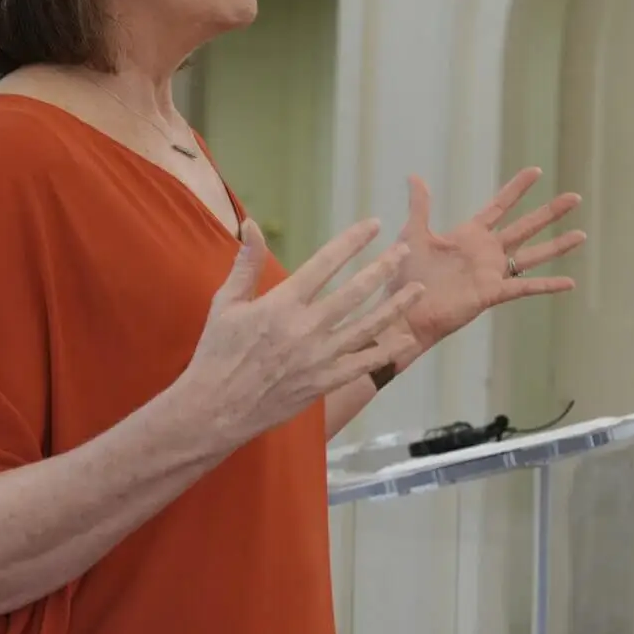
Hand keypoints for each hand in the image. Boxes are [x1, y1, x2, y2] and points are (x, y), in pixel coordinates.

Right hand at [179, 218, 425, 446]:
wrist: (216, 409)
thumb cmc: (217, 353)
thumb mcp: (225, 304)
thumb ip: (246, 263)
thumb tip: (251, 224)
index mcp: (281, 304)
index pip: (325, 263)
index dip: (352, 241)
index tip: (374, 225)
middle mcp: (306, 328)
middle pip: (355, 292)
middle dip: (383, 268)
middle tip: (404, 251)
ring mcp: (319, 358)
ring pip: (367, 327)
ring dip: (395, 306)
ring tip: (417, 289)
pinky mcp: (324, 382)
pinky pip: (363, 364)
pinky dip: (387, 351)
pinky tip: (406, 339)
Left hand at [390, 167, 585, 354]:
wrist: (405, 310)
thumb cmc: (406, 276)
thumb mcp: (413, 234)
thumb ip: (420, 206)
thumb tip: (415, 176)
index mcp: (469, 235)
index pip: (500, 206)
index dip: (517, 189)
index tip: (536, 171)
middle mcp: (486, 252)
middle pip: (525, 226)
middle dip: (550, 212)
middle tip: (575, 197)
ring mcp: (492, 272)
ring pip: (533, 255)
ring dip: (557, 245)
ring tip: (581, 234)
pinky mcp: (492, 293)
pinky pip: (525, 286)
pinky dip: (547, 284)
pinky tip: (570, 282)